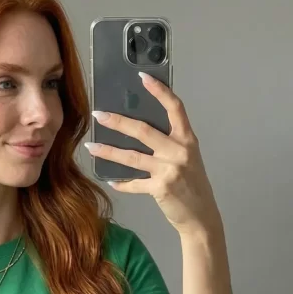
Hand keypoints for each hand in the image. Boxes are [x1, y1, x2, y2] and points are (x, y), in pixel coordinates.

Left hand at [85, 72, 223, 234]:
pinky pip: (134, 183)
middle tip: (98, 115)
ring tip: (91, 146)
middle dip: (118, 122)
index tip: (142, 77)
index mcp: (187, 139)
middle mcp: (179, 151)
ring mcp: (169, 170)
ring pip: (132, 157)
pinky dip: (121, 182)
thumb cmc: (192, 184)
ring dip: (108, 152)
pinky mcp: (160, 188)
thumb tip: (139, 130)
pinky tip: (109, 179)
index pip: (175, 108)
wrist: (201, 216)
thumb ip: (169, 143)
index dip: (159, 91)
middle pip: (143, 131)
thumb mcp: (187, 158)